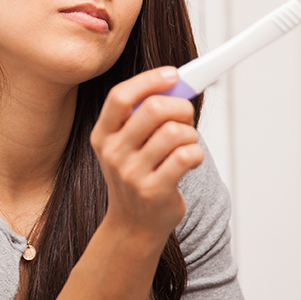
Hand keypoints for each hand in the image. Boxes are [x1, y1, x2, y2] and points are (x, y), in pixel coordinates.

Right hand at [90, 67, 202, 241]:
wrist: (133, 225)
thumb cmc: (137, 176)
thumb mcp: (128, 144)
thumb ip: (144, 114)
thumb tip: (177, 81)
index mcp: (103, 136)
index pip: (121, 96)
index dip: (149, 80)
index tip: (173, 74)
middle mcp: (113, 153)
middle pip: (154, 109)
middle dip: (181, 107)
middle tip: (185, 117)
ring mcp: (131, 174)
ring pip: (176, 132)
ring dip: (191, 135)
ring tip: (186, 145)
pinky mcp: (154, 191)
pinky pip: (187, 156)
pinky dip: (197, 154)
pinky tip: (190, 162)